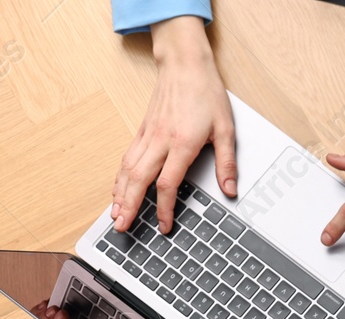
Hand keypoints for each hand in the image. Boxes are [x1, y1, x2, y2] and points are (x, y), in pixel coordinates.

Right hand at [112, 16, 235, 234]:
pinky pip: (127, 157)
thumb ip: (227, 163)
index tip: (163, 225)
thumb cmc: (206, 93)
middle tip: (122, 227)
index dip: (163, 208)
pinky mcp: (143, 129)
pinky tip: (117, 188)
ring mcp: (148, 134)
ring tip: (115, 214)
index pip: (167, 184)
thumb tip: (229, 190)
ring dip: (119, 193)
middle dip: (129, 206)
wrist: (185, 65)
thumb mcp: (227, 129)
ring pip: (128, 169)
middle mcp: (160, 140)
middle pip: (138, 180)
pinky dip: (120, 176)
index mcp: (181, 143)